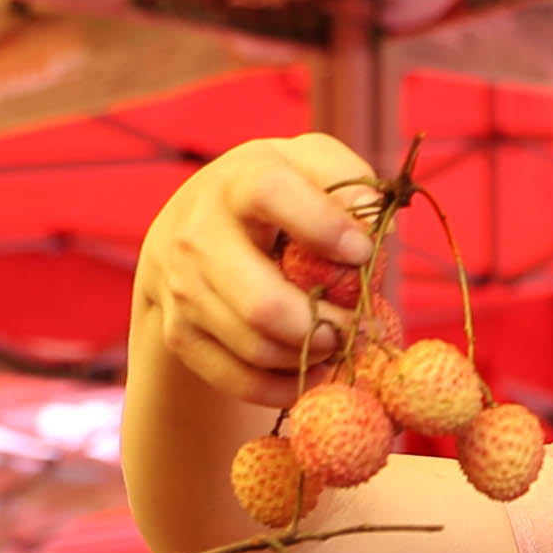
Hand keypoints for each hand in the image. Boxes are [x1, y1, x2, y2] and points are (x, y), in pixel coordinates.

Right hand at [129, 132, 373, 406]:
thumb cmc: (273, 197)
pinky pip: (240, 381)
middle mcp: (198, 236)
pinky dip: (286, 386)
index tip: (363, 252)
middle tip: (359, 328)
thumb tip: (373, 218)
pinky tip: (314, 368)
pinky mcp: (179, 335)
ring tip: (339, 343)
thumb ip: (346, 180)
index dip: (323, 226)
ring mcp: (182, 290)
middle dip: (324, 326)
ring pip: (257, 348)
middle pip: (262, 304)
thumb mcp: (308, 166)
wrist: (190, 227)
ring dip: (311, 356)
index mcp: (237, 183)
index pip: (272, 196)